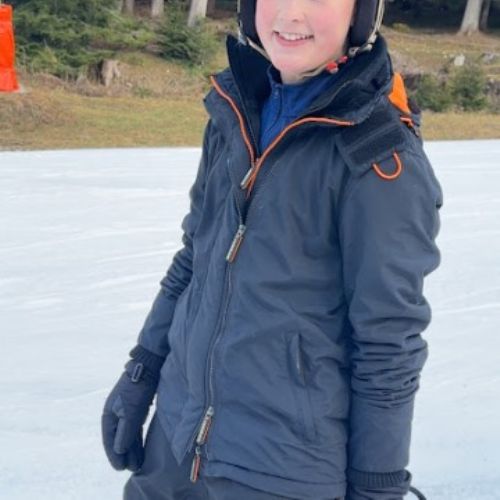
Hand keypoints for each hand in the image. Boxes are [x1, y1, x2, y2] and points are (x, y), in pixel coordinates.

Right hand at [101, 347, 162, 471]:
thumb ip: (125, 431)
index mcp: (109, 413)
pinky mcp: (138, 408)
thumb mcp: (131, 411)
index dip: (114, 455)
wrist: (149, 366)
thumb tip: (119, 451)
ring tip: (138, 463)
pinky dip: (137, 438)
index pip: (110, 439)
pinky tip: (141, 447)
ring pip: (128, 434)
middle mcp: (116, 413)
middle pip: (119, 438)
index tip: (120, 468)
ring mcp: (127, 410)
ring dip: (132, 448)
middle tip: (131, 469)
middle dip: (124, 454)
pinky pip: (135, 428)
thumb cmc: (138, 387)